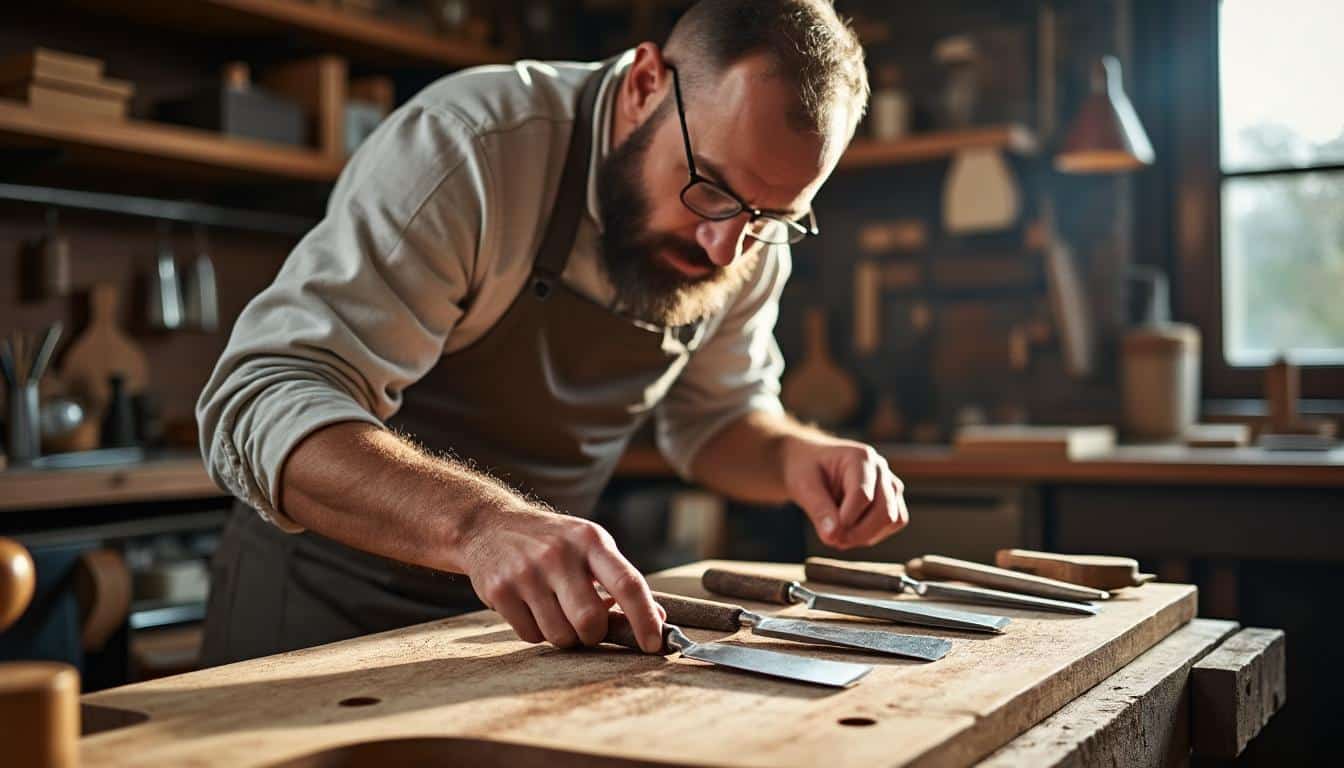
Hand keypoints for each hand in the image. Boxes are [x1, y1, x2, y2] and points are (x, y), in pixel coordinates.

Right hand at [459, 503, 665, 651]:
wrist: (489, 525)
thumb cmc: (552, 542)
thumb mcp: (588, 545)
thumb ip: (619, 579)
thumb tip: (658, 617)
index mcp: (590, 540)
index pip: (627, 583)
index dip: (644, 618)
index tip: (655, 643)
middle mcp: (558, 554)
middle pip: (591, 621)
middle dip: (594, 634)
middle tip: (588, 624)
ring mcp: (526, 572)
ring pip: (561, 636)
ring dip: (565, 635)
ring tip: (555, 610)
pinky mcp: (499, 590)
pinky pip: (531, 636)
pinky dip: (537, 632)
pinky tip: (531, 607)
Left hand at [780, 435, 908, 549]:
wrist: (810, 464)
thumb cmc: (805, 470)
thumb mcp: (803, 486)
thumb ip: (818, 510)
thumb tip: (833, 536)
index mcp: (860, 457)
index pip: (862, 495)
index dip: (846, 520)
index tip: (828, 535)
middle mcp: (880, 468)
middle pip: (884, 511)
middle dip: (858, 533)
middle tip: (833, 540)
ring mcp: (890, 483)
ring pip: (893, 519)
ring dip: (866, 535)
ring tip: (839, 534)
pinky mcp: (893, 499)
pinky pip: (895, 523)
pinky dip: (875, 534)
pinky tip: (852, 531)